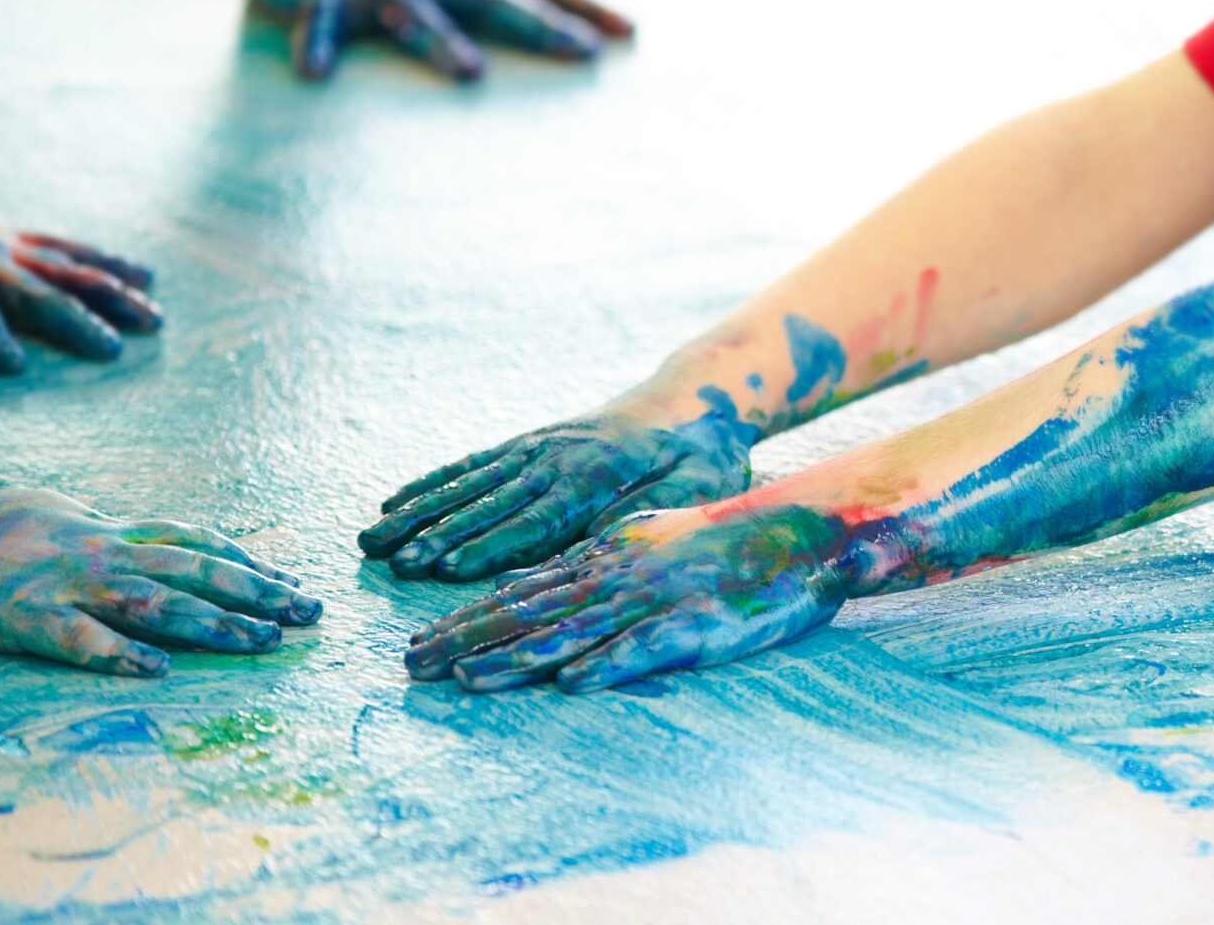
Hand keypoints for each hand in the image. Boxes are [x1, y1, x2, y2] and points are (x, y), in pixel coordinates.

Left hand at [0, 164, 162, 373]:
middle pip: (32, 293)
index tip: (14, 364)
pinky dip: (109, 265)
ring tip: (156, 320)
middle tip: (114, 351)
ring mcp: (1, 243)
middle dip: (73, 323)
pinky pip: (68, 252)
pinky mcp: (11, 237)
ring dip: (113, 297)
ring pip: (67, 271)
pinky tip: (147, 279)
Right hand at [0, 487, 319, 675]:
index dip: (247, 560)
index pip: (196, 541)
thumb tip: (153, 541)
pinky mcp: (28, 618)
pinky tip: (160, 670)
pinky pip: (82, 639)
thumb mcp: (63, 514)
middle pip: (196, 569)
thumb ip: (112, 532)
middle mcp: (102, 552)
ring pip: (157, 602)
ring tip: (263, 643)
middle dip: (257, 591)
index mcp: (111, 530)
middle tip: (308, 612)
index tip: (291, 581)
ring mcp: (68, 584)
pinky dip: (122, 653)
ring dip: (216, 623)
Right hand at [238, 0, 632, 82]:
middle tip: (584, 51)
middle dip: (539, 23)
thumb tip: (584, 4)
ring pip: (412, 12)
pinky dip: (316, 41)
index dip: (581, 2)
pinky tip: (317, 74)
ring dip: (441, 41)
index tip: (628, 31)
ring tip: (471, 73)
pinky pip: (317, 19)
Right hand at [359, 387, 757, 580]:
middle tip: (394, 561)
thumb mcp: (697, 488)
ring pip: (470, 482)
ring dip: (420, 510)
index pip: (536, 518)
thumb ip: (649, 513)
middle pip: (491, 502)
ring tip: (372, 537)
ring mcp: (539, 447)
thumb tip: (595, 543)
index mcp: (599, 476)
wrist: (697, 400)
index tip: (446, 567)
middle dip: (439, 534)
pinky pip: (475, 463)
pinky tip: (396, 501)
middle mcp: (558, 458)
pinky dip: (434, 481)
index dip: (490, 544)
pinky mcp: (530, 443)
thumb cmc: (704, 456)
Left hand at [405, 502, 848, 692]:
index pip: (526, 587)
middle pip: (532, 611)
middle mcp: (620, 575)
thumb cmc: (731, 538)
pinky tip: (572, 683)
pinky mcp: (694, 625)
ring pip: (574, 631)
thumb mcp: (656, 533)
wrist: (802, 530)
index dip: (469, 614)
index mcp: (610, 555)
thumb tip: (553, 568)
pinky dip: (607, 664)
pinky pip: (645, 648)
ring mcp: (655, 600)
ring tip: (466, 679)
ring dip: (517, 656)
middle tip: (412, 665)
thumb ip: (606, 550)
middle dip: (466, 639)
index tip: (421, 639)